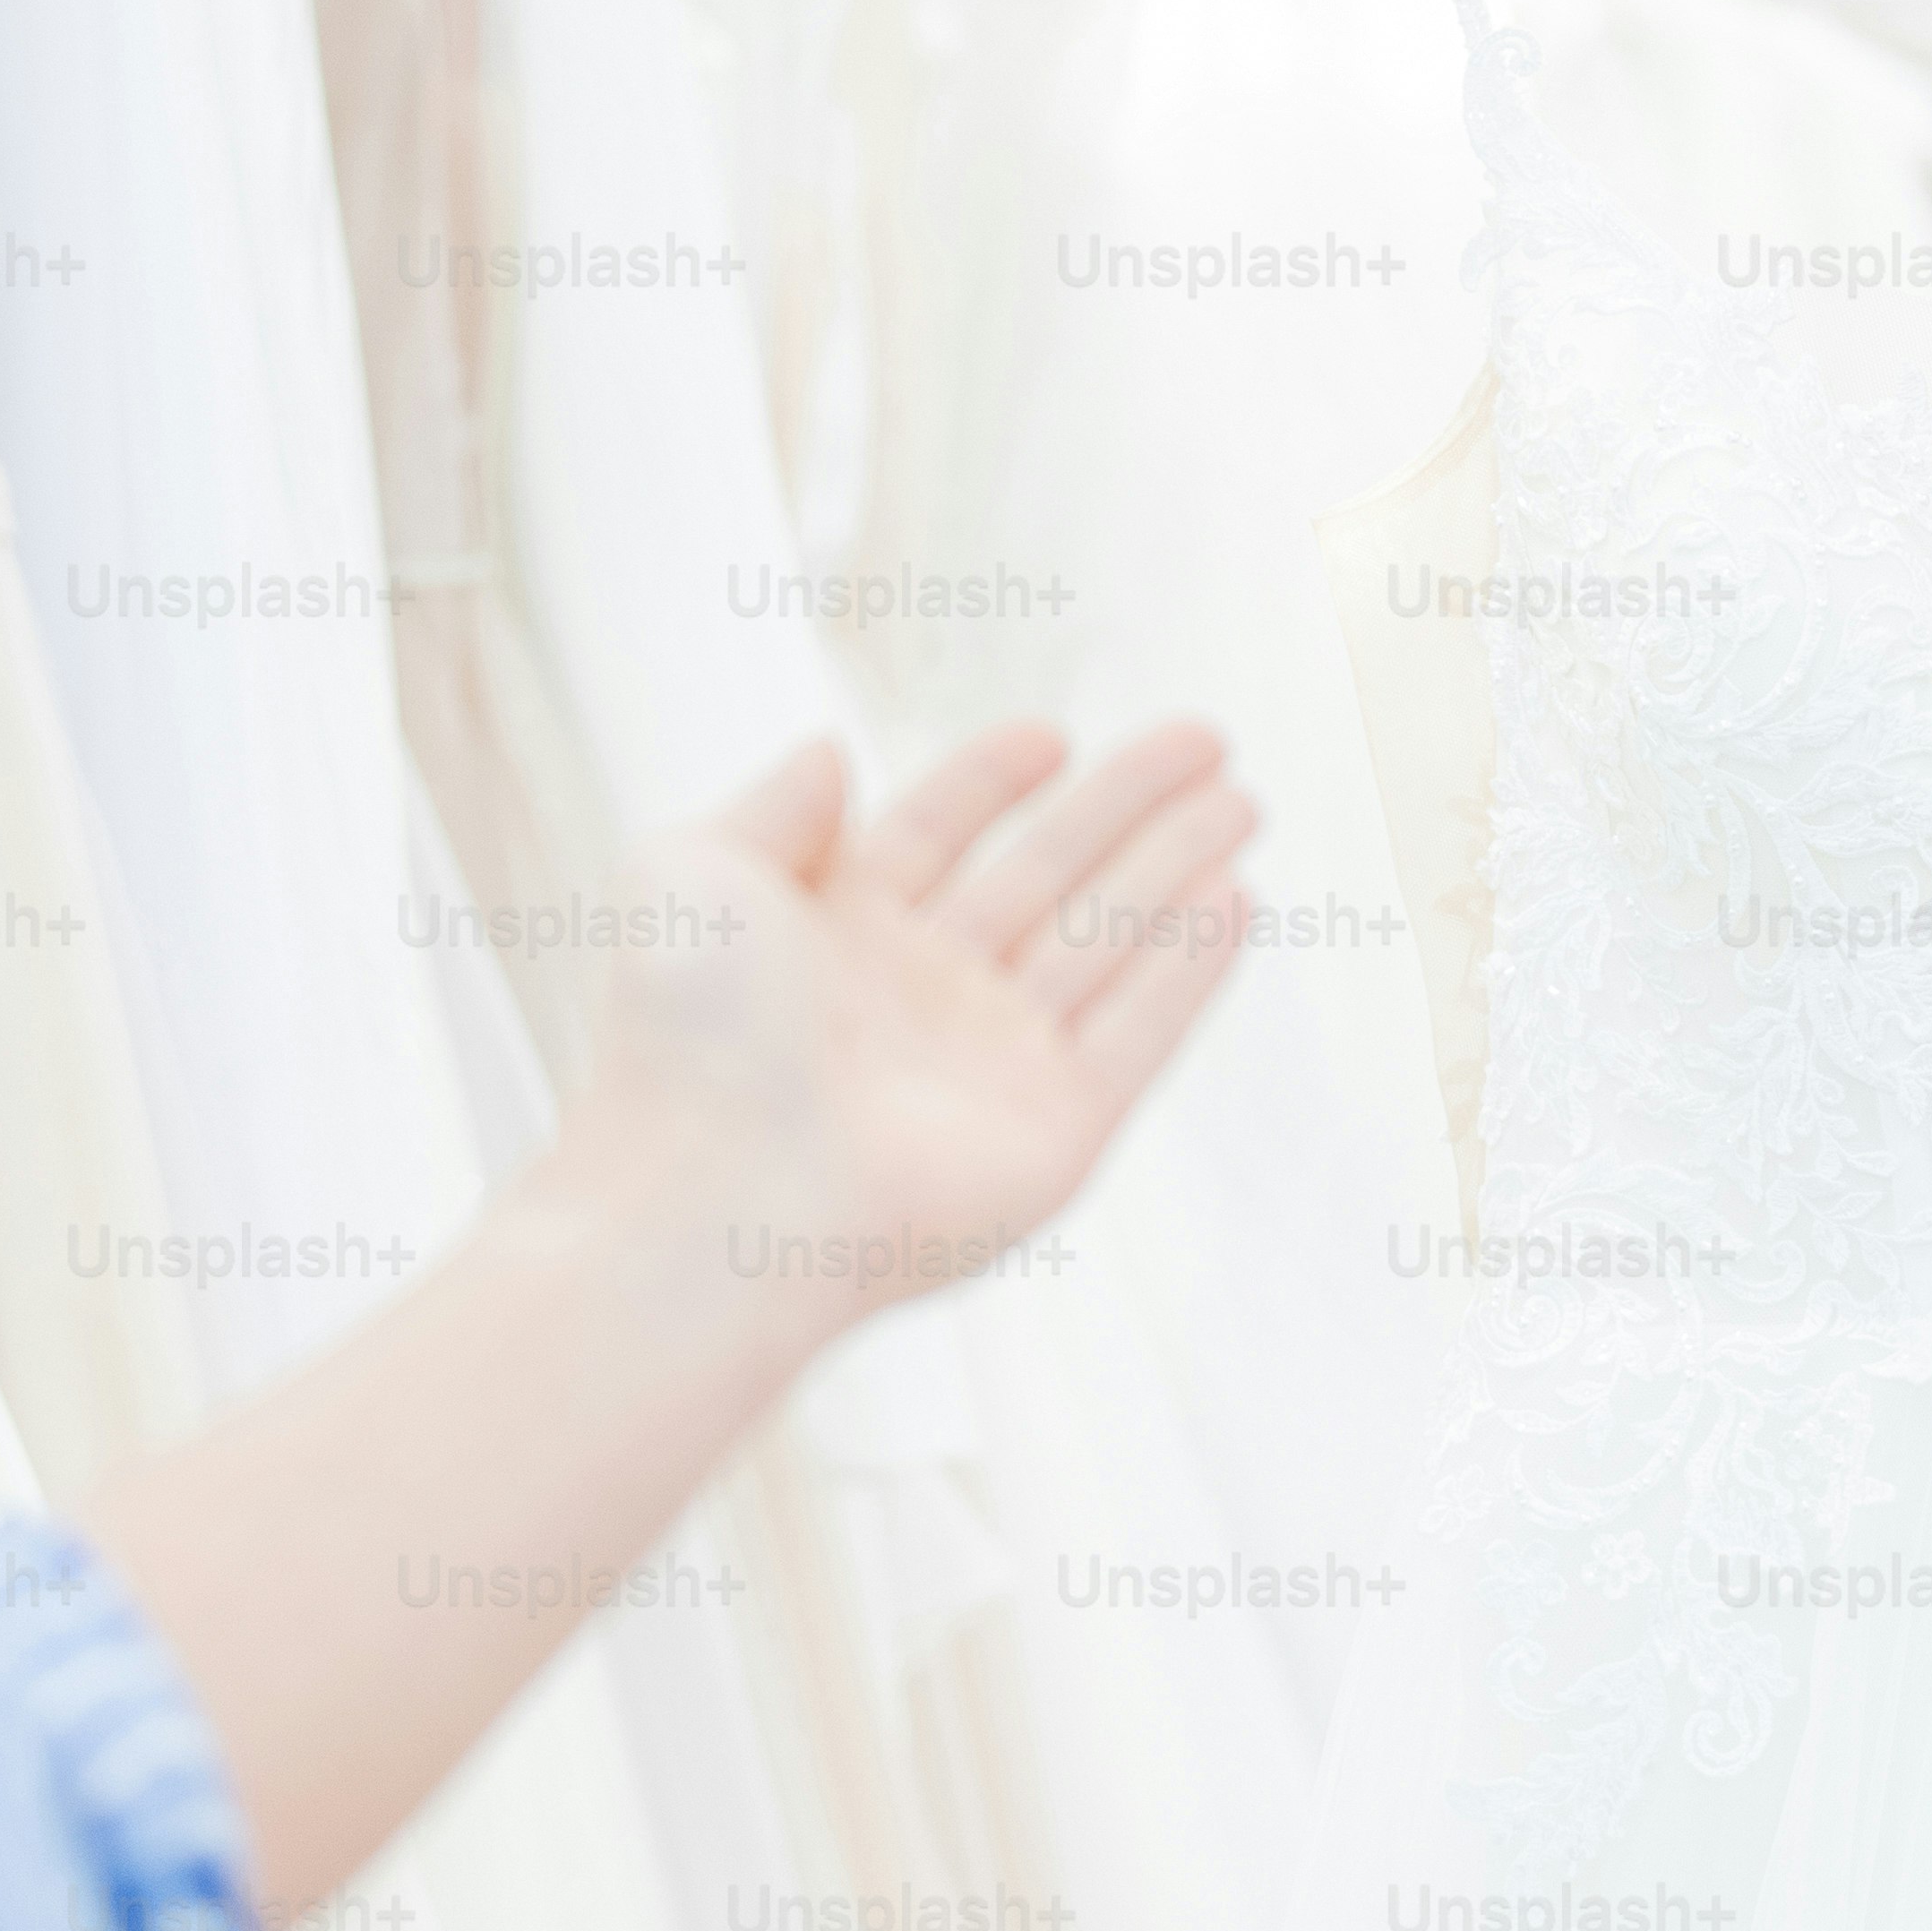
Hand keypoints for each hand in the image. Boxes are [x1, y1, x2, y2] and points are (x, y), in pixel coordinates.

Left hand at [573, 719, 1257, 1343]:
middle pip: (1044, 875)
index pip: (932, 833)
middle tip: (1208, 740)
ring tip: (1244, 800)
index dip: (991, 780)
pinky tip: (1237, 897)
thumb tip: (833, 747)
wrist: (720, 1196)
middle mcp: (917, 999)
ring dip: (1179, 868)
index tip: (1051, 734)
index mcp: (831, 935)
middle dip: (1127, 806)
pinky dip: (1192, 970)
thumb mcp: (693, 874)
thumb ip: (772, 807)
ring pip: (1107, 942)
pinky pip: (1140, 1033)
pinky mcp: (1055, 1132)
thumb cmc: (686, 1038)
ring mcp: (991, 1067)